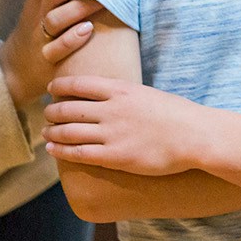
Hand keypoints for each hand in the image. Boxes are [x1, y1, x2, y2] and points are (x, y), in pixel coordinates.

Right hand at [0, 0, 110, 108]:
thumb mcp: (46, 4)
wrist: (18, 69)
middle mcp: (37, 15)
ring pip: (56, 18)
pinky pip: (56, 49)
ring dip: (81, 6)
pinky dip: (72, 39)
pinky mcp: (47, 60)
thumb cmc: (42, 28)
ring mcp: (40, 37)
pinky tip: (89, 29)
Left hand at [43, 76, 200, 175]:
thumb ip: (126, 96)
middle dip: (52, 111)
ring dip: (53, 131)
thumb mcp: (148, 94)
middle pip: (69, 108)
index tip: (51, 89)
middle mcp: (111, 110)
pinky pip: (79, 154)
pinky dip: (61, 150)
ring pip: (69, 131)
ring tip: (45, 132)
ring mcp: (112, 134)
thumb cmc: (178, 115)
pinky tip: (52, 149)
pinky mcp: (115, 157)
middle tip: (47, 113)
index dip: (60, 86)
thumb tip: (111, 98)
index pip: (79, 84)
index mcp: (121, 90)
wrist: (195, 136)